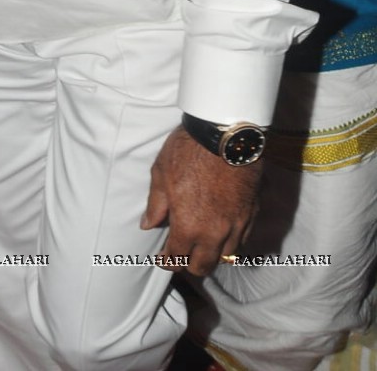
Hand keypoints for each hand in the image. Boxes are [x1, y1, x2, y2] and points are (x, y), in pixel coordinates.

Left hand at [141, 125, 260, 276]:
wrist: (224, 134)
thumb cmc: (188, 151)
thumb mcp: (161, 174)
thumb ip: (155, 204)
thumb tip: (148, 224)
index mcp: (188, 226)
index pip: (177, 258)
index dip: (167, 262)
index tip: (162, 259)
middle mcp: (214, 233)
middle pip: (203, 266)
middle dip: (190, 265)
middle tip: (181, 256)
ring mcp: (236, 225)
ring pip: (226, 256)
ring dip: (212, 255)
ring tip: (202, 246)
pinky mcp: (251, 213)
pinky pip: (242, 240)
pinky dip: (231, 242)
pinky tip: (223, 233)